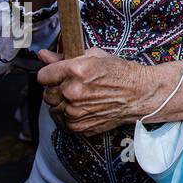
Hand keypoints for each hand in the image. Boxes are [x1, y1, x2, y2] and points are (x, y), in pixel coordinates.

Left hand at [37, 47, 182, 134]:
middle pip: (46, 93)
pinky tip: (83, 107)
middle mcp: (72, 92)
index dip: (51, 74)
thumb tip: (43, 55)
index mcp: (76, 70)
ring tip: (81, 97)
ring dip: (62, 103)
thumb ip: (65, 57)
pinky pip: (61, 121)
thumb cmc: (121, 73)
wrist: (140, 94)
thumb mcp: (96, 56)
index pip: (43, 75)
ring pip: (53, 108)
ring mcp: (74, 112)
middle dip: (57, 89)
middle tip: (74, 85)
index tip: (59, 75)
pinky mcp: (78, 126)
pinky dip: (69, 115)